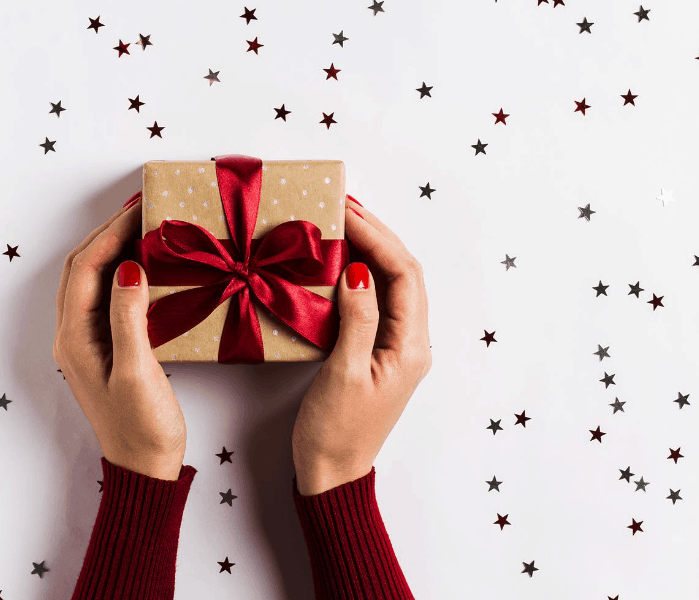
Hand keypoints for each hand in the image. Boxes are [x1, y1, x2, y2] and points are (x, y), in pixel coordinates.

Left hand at [53, 196, 186, 480]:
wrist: (144, 466)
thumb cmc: (142, 426)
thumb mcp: (136, 371)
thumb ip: (128, 318)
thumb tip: (126, 267)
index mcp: (75, 339)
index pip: (86, 269)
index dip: (110, 233)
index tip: (139, 207)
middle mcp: (73, 336)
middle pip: (82, 269)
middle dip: (108, 233)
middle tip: (141, 207)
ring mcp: (86, 343)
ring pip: (91, 281)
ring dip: (112, 249)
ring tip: (142, 226)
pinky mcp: (103, 349)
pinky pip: (105, 297)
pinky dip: (121, 272)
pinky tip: (143, 265)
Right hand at [291, 195, 431, 495]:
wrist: (332, 473)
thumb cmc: (336, 431)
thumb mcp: (343, 374)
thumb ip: (356, 320)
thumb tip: (358, 271)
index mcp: (410, 347)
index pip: (403, 275)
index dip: (378, 238)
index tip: (347, 212)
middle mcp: (410, 343)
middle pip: (403, 274)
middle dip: (378, 235)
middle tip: (344, 205)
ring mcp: (394, 347)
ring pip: (391, 285)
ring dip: (370, 251)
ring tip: (343, 222)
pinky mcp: (376, 352)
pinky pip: (376, 302)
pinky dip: (360, 274)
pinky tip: (340, 262)